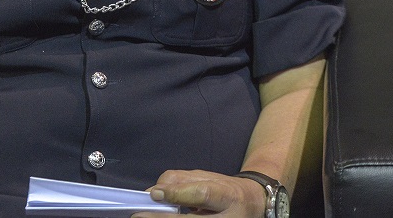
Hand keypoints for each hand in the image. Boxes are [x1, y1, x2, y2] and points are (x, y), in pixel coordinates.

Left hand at [132, 170, 265, 217]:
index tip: (155, 193)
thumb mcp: (208, 178)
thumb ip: (182, 181)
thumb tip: (155, 191)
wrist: (253, 208)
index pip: (202, 194)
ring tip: (146, 217)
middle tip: (139, 215)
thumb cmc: (226, 191)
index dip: (178, 194)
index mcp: (228, 196)